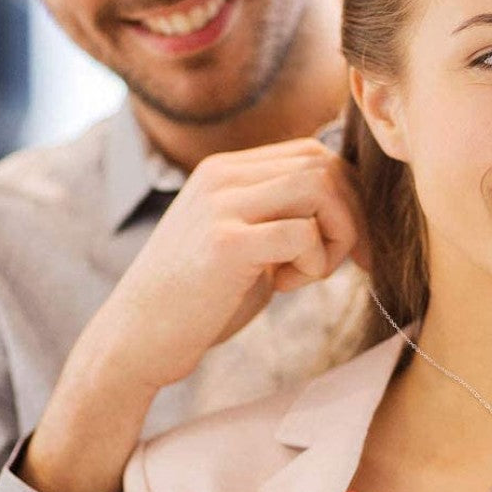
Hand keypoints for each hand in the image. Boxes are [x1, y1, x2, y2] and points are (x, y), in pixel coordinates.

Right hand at [97, 138, 370, 393]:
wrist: (137, 338)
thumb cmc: (199, 298)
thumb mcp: (244, 241)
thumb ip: (283, 216)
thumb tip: (351, 206)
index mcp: (228, 170)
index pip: (314, 153)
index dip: (349, 196)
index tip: (353, 243)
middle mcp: (223, 175)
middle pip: (325, 165)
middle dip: (353, 217)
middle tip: (345, 262)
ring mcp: (221, 204)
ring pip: (321, 189)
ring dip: (337, 237)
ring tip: (310, 272)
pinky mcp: (225, 242)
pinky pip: (303, 233)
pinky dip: (314, 263)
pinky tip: (283, 286)